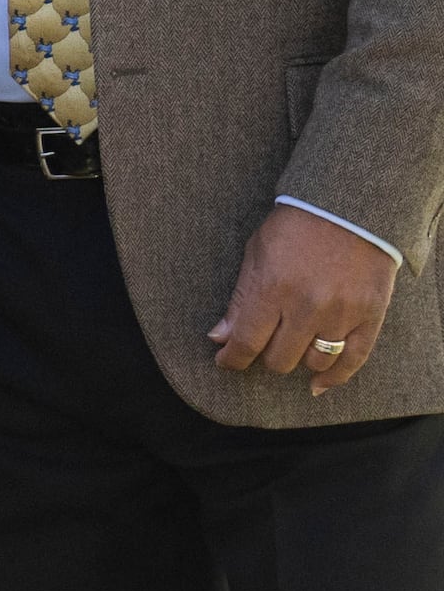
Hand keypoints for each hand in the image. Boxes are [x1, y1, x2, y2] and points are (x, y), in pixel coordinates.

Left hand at [213, 203, 399, 392]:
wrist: (352, 206)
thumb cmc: (297, 226)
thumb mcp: (256, 254)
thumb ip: (240, 299)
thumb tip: (220, 338)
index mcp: (272, 289)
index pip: (245, 343)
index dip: (231, 359)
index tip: (226, 360)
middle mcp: (307, 306)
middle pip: (279, 359)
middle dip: (265, 355)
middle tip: (264, 344)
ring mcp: (341, 312)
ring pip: (314, 362)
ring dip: (298, 359)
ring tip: (293, 347)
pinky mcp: (370, 314)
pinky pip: (353, 359)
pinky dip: (334, 377)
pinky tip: (318, 384)